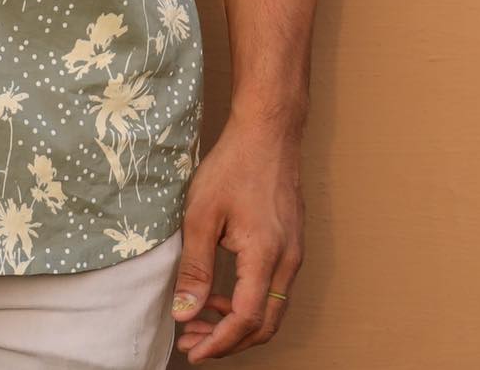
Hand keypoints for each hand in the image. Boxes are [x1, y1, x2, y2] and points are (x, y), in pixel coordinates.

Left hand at [169, 112, 304, 360]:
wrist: (267, 132)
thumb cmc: (233, 165)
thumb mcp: (202, 214)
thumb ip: (195, 267)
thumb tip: (185, 312)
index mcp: (266, 256)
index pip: (246, 319)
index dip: (219, 343)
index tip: (193, 351)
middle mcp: (288, 261)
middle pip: (265, 325)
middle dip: (229, 341)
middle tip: (193, 341)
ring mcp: (294, 254)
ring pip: (272, 310)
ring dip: (238, 324)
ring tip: (201, 320)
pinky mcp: (291, 245)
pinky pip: (274, 290)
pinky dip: (249, 302)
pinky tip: (222, 294)